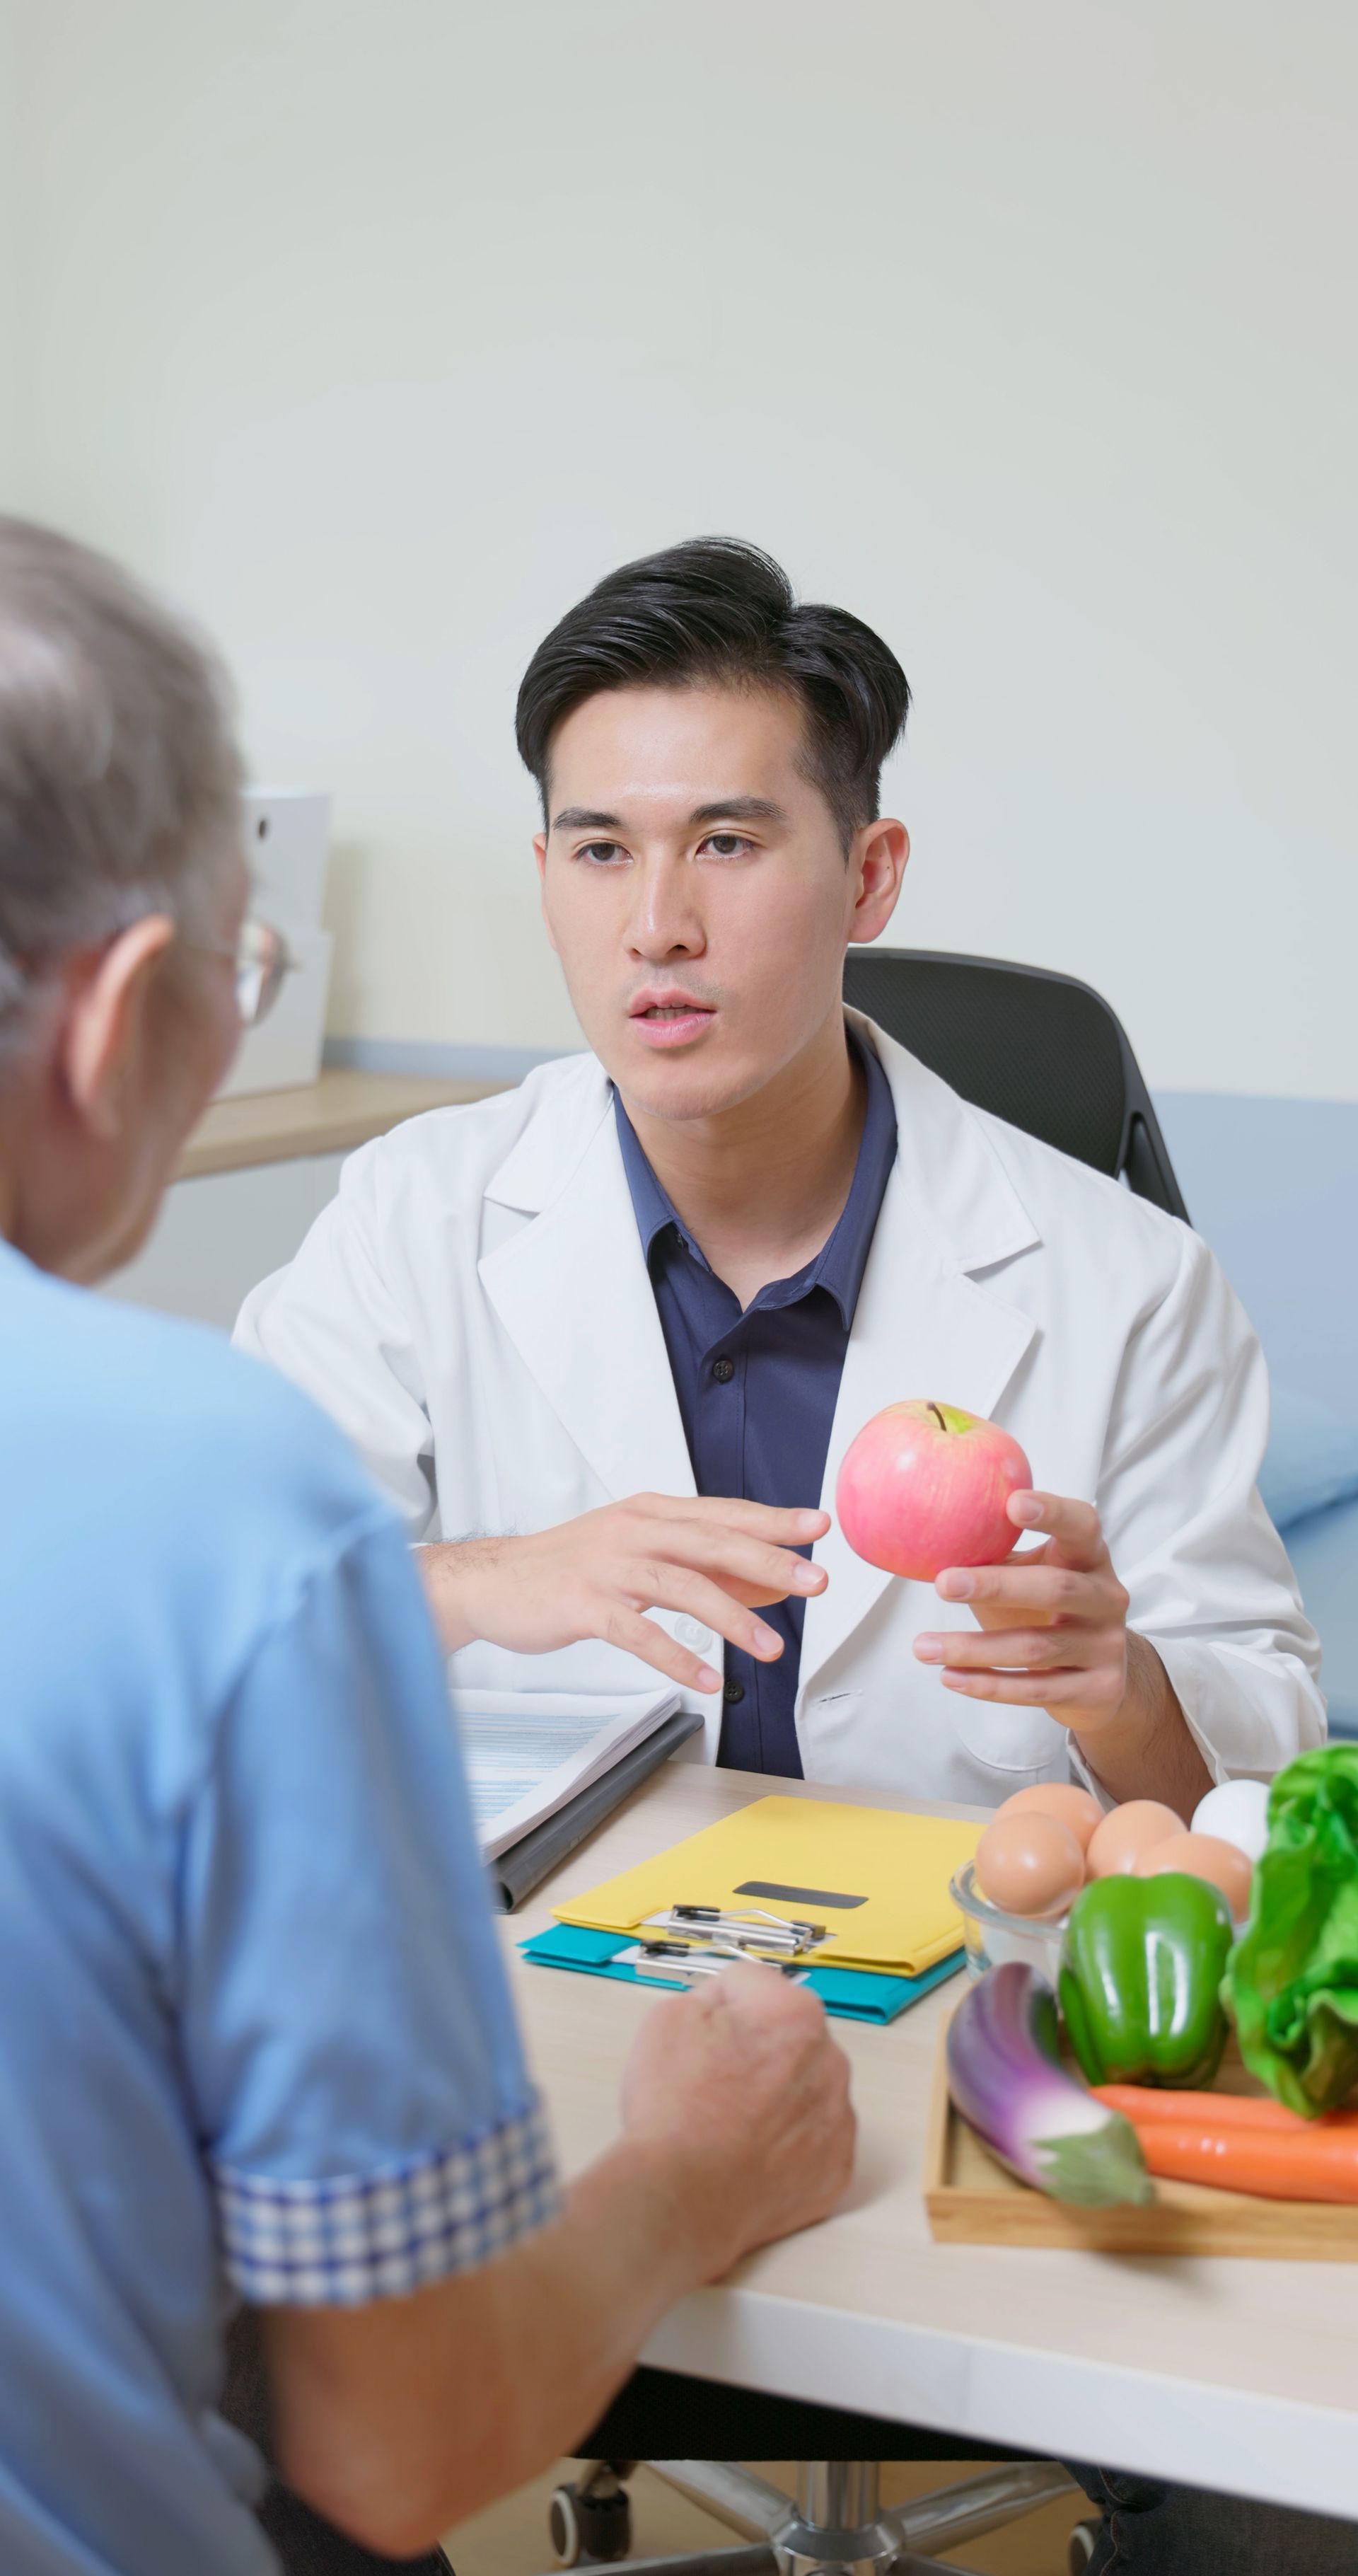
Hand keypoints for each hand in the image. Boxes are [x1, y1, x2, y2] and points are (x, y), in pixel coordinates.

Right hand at [419, 1494, 829, 1691]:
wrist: (493, 1582)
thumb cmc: (570, 1568)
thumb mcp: (639, 1555)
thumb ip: (703, 1567)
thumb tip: (772, 1583)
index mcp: (650, 1513)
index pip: (722, 1513)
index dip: (771, 1520)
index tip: (818, 1529)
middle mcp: (632, 1531)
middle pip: (710, 1542)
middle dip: (768, 1561)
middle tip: (813, 1582)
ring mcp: (607, 1565)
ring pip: (680, 1585)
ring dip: (732, 1617)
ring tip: (770, 1650)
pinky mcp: (583, 1603)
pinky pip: (638, 1632)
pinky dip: (675, 1658)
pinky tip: (706, 1679)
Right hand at [619, 1965, 855, 2278]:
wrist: (681, 2198)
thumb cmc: (676, 2114)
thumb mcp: (670, 2016)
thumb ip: (710, 1995)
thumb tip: (726, 2009)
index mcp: (794, 2014)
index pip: (751, 1985)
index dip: (715, 2006)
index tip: (703, 2033)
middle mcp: (830, 2062)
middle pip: (787, 2037)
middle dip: (755, 2050)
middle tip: (713, 2080)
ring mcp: (838, 2119)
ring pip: (804, 2089)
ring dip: (776, 2096)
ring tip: (729, 2122)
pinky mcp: (835, 2168)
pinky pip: (813, 2140)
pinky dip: (787, 2144)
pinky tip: (750, 2152)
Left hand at [913, 1489, 1132, 1736]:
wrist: (1099, 1677)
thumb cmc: (1045, 1611)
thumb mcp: (1029, 1576)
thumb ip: (995, 1553)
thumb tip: (928, 1530)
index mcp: (1090, 1557)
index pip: (1082, 1525)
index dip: (1053, 1512)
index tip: (1012, 1503)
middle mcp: (1107, 1598)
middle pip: (1057, 1588)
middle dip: (997, 1586)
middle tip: (942, 1584)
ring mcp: (1107, 1645)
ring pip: (1036, 1648)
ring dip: (974, 1648)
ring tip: (923, 1647)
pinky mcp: (1100, 1689)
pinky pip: (1036, 1690)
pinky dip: (988, 1685)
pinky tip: (950, 1677)